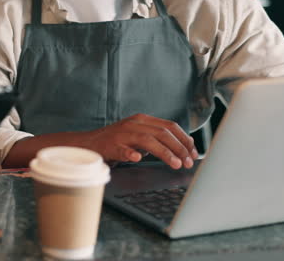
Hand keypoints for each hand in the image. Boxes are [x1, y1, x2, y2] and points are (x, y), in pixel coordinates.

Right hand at [83, 113, 198, 169]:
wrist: (89, 144)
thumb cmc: (117, 142)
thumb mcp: (139, 136)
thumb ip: (157, 139)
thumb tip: (182, 149)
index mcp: (143, 120)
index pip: (170, 126)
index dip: (185, 139)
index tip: (194, 153)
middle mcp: (134, 124)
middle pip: (162, 133)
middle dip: (179, 148)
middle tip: (188, 162)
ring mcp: (122, 134)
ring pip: (147, 140)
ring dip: (165, 152)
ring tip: (175, 164)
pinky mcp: (111, 145)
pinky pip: (122, 149)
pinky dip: (131, 153)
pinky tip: (138, 159)